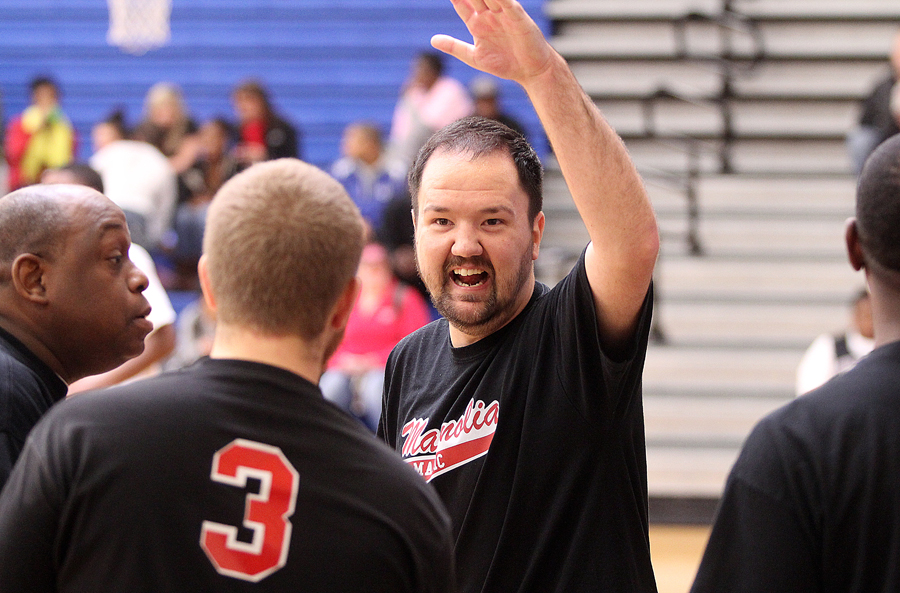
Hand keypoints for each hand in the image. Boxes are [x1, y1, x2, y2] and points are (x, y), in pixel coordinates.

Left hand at [431, 0, 554, 86]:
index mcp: (477, 24)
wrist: (530, 71)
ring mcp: (503, 15)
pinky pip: (508, 3)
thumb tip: (432, 40)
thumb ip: (454, 47)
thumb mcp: (474, 57)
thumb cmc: (505, 64)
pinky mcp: (518, 17)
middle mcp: (489, 15)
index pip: (462, 5)